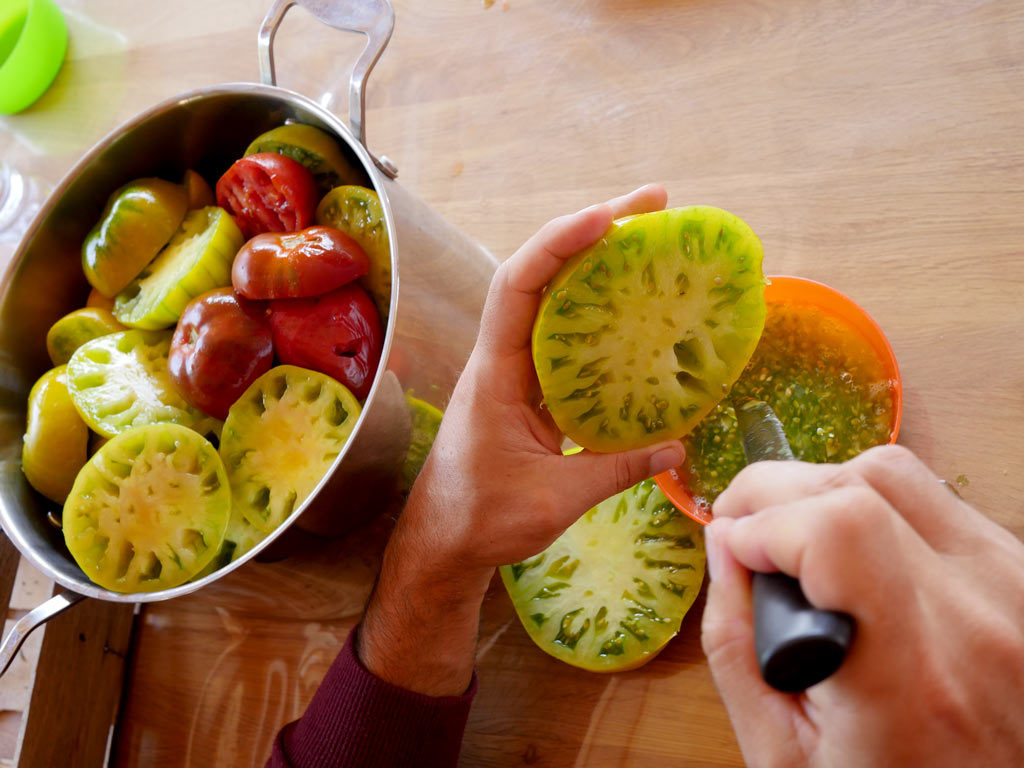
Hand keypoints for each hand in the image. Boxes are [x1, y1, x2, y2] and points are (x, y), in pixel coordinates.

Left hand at [359, 185, 686, 694]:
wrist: (443, 543)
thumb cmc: (481, 519)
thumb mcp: (553, 498)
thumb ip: (616, 471)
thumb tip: (678, 448)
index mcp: (497, 374)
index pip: (518, 287)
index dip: (558, 244)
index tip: (607, 216)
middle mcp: (504, 360)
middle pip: (542, 277)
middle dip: (592, 236)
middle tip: (654, 208)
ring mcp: (517, 374)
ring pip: (555, 303)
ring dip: (598, 269)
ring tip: (653, 243)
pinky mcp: (531, 393)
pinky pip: (567, 341)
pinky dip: (602, 318)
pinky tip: (639, 314)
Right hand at [701, 444, 1023, 766]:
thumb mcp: (780, 752)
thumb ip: (732, 644)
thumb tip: (723, 541)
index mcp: (907, 681)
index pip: (839, 531)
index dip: (767, 520)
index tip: (737, 548)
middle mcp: (974, 619)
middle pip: (859, 483)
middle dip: (775, 493)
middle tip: (747, 533)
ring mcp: (1007, 586)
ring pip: (894, 471)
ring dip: (824, 490)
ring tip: (798, 541)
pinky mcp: (1016, 569)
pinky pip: (931, 495)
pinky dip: (873, 504)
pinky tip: (852, 551)